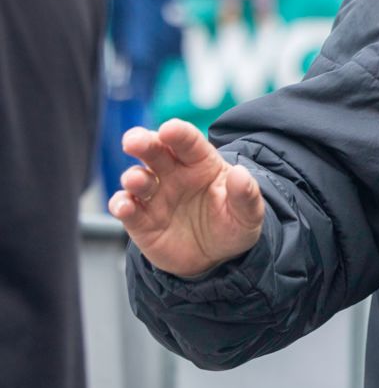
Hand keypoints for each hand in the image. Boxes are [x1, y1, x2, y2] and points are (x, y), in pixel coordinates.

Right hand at [109, 119, 265, 277]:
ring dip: (133, 177)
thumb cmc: (233, 225)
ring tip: (136, 180)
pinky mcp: (140, 220)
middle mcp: (174, 174)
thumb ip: (246, 194)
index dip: (179, 133)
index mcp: (202, 163)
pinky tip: (124, 206)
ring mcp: (155, 196)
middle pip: (155, 151)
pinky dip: (121, 205)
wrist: (217, 258)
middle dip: (143, 142)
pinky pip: (126, 208)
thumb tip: (241, 174)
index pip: (189, 142)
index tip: (169, 129)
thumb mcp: (248, 214)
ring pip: (137, 177)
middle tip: (133, 141)